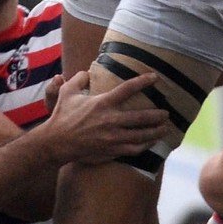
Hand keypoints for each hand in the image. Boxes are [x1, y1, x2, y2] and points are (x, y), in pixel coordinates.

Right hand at [38, 70, 168, 163]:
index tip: (155, 77)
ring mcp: (113, 137)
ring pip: (141, 135)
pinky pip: (134, 150)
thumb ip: (78, 80)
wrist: (56, 142)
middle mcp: (111, 120)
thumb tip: (86, 72)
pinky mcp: (112, 150)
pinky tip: (151, 143)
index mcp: (103, 103)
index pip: (128, 89)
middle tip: (166, 113)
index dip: (143, 81)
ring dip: (155, 132)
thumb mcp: (67, 93)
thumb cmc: (62, 116)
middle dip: (157, 115)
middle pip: (141, 117)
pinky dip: (145, 146)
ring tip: (165, 128)